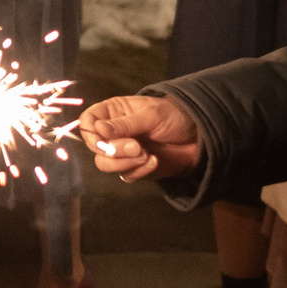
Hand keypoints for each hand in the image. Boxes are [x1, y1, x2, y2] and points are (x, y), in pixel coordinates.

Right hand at [75, 95, 202, 181]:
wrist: (198, 137)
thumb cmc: (174, 116)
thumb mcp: (150, 115)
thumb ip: (124, 124)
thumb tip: (97, 128)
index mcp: (113, 112)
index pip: (88, 122)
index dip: (91, 133)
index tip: (103, 139)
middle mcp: (114, 132)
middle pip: (95, 147)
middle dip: (113, 150)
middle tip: (136, 147)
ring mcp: (123, 151)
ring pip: (105, 164)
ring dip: (124, 163)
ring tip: (145, 155)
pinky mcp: (134, 167)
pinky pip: (126, 175)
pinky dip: (139, 171)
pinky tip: (154, 161)